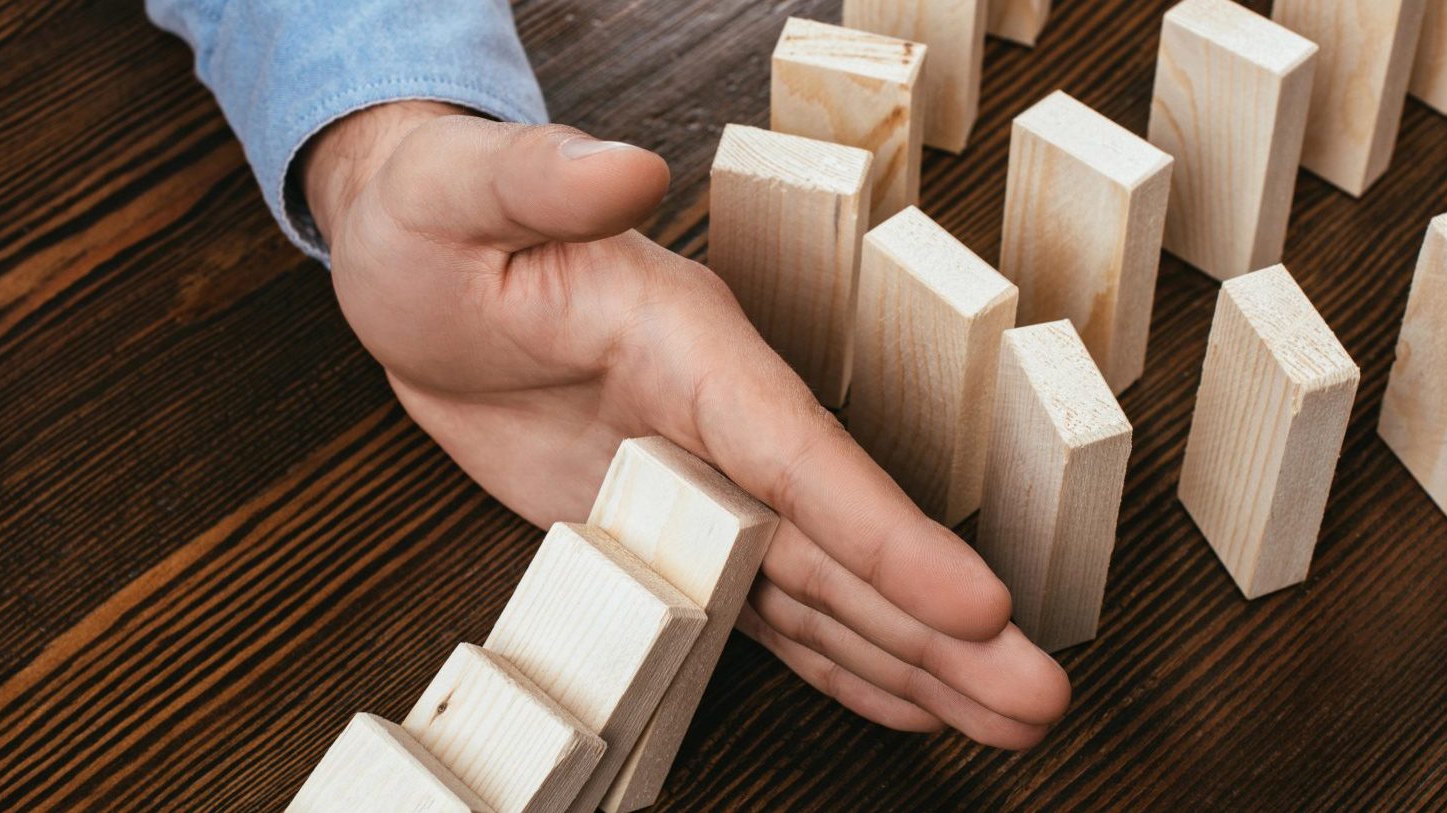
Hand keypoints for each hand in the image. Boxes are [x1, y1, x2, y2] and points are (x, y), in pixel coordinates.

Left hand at [301, 101, 1069, 745]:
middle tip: (1036, 699)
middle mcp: (719, 417)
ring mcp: (701, 480)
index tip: (975, 604)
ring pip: (822, 588)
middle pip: (842, 537)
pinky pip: (762, 608)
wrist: (410, 271)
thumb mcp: (469, 193)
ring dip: (914, 658)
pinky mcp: (666, 529)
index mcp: (692, 342)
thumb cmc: (438, 225)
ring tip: (1007, 722)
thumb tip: (625, 163)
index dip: (890, 534)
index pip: (803, 451)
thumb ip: (545, 181)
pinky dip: (832, 660)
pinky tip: (900, 701)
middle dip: (941, 624)